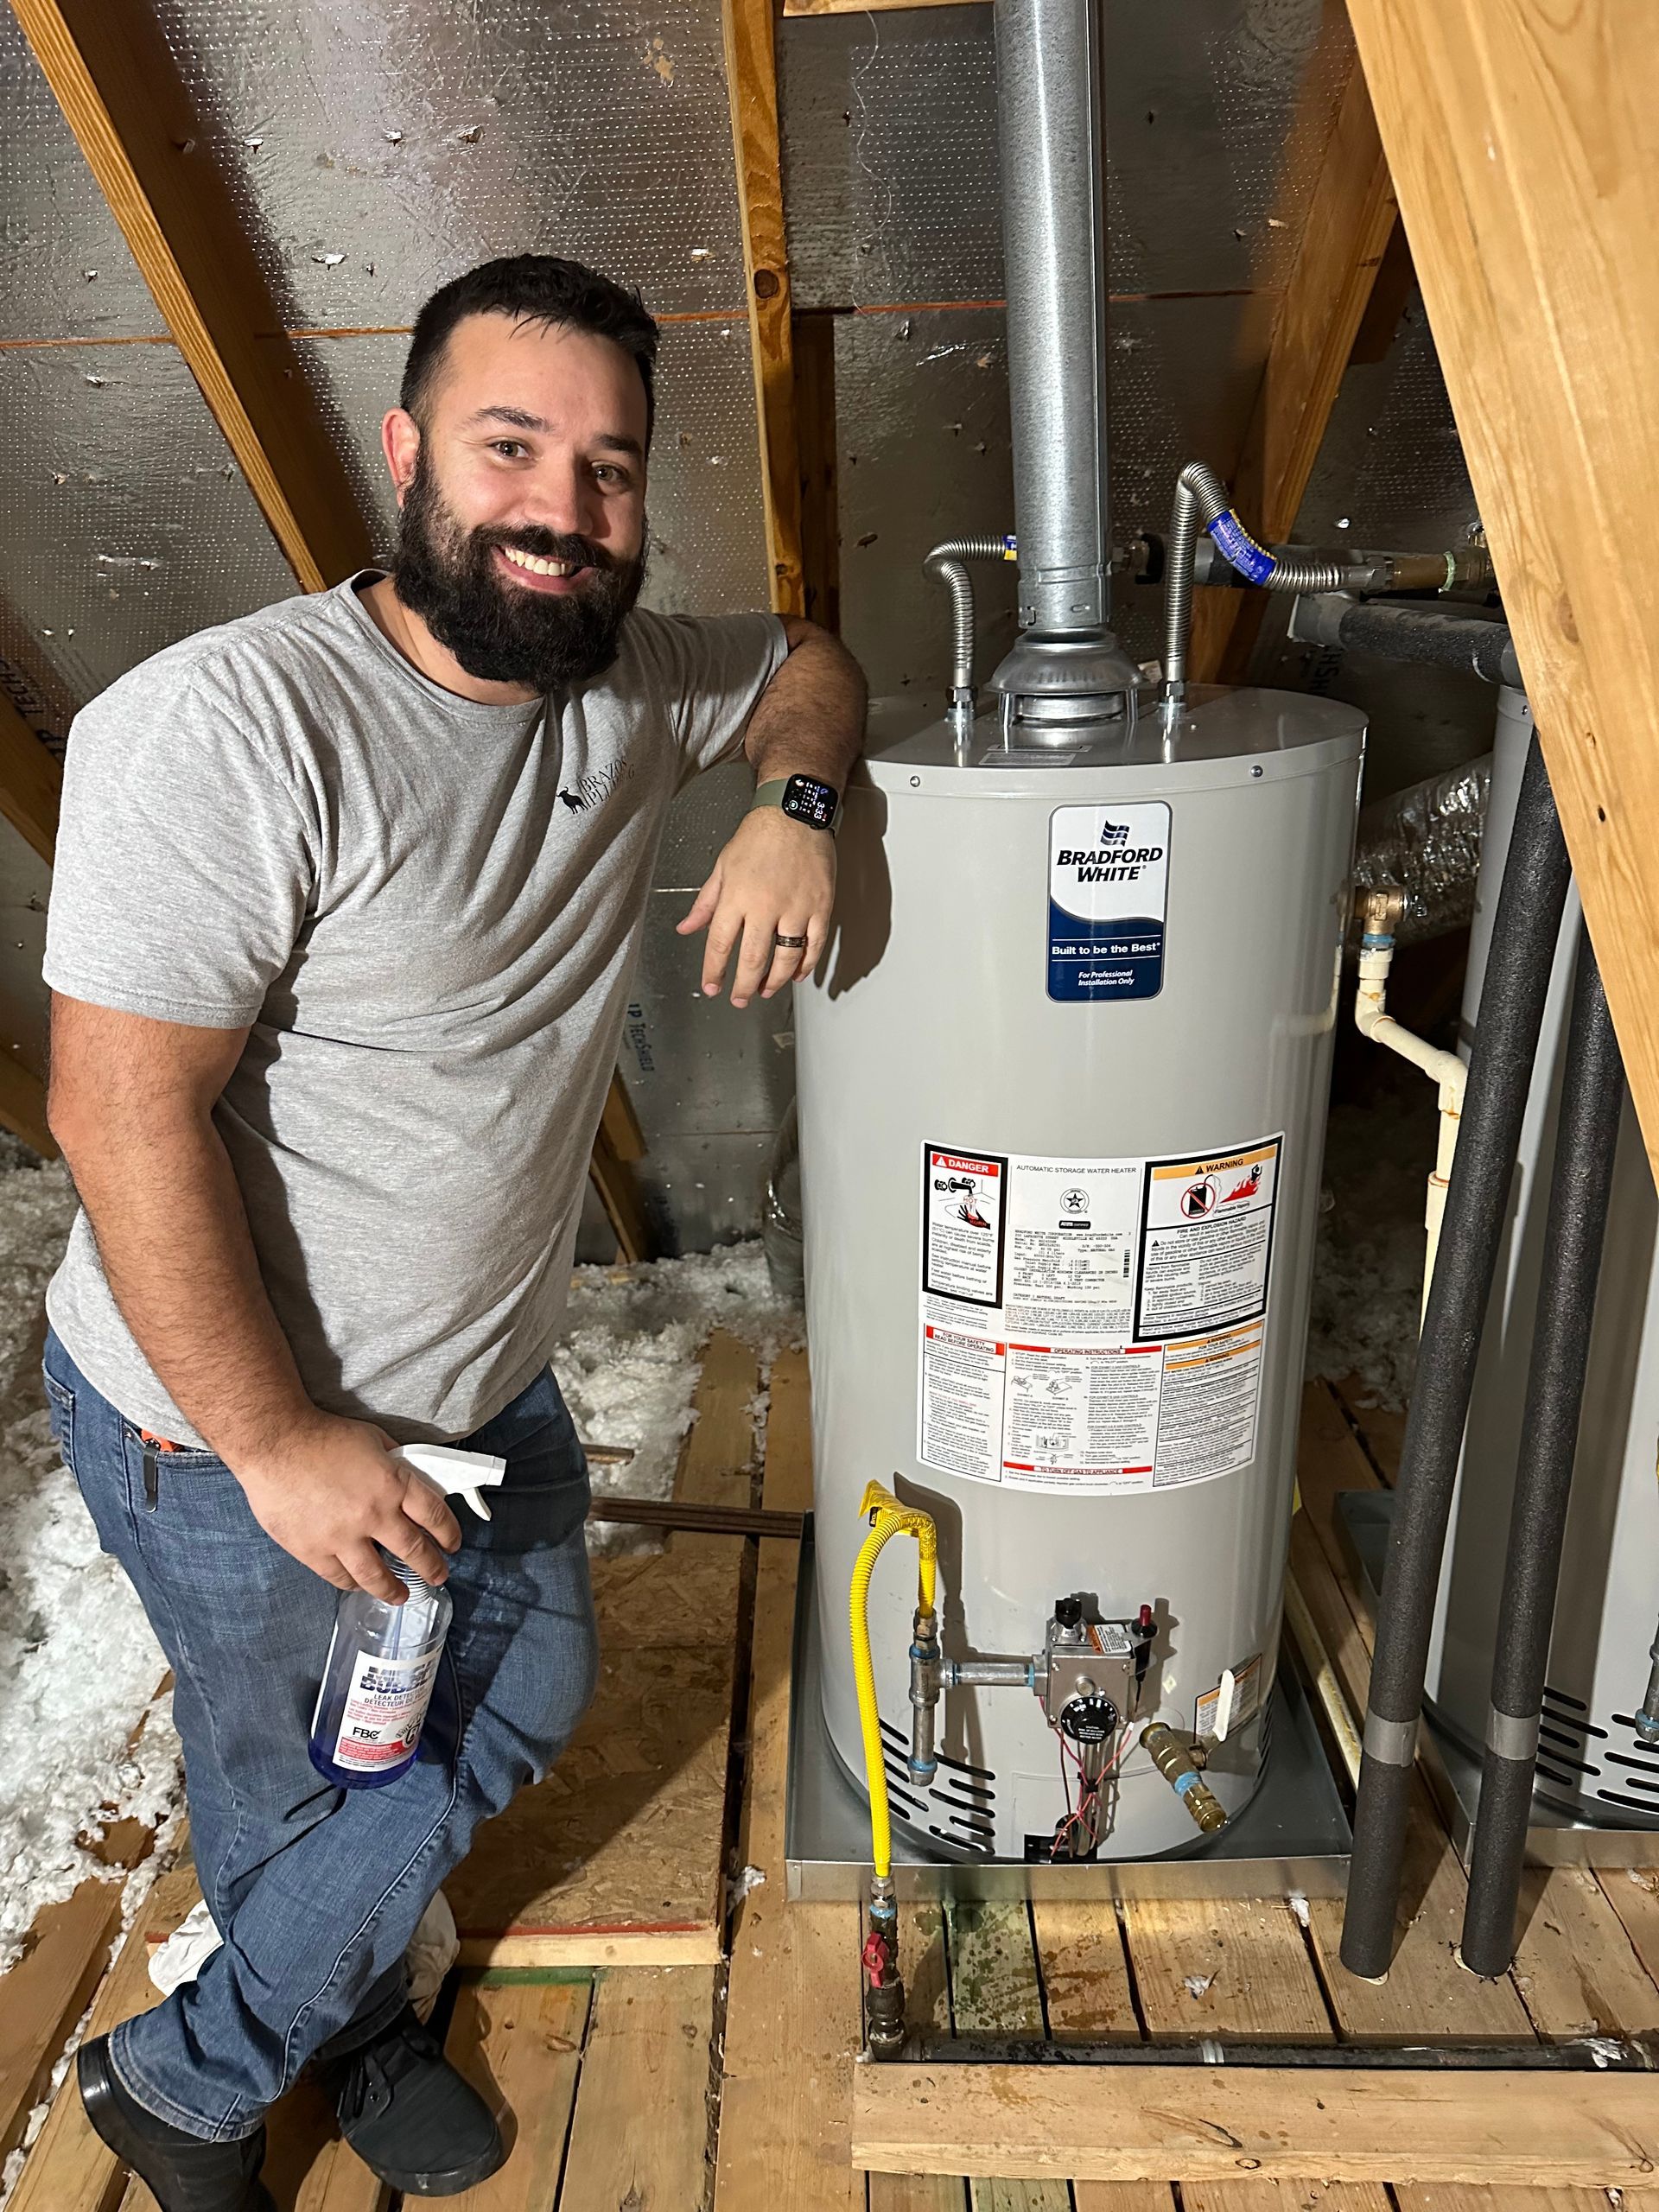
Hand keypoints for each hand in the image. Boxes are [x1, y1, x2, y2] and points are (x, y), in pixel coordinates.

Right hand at [233, 1411, 462, 1600]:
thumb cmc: (322, 1435)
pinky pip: (339, 1576)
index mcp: (393, 1484)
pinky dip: (353, 1584)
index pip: (435, 1515)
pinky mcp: (313, 1550)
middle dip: (431, 1567)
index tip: (452, 1543)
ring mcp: (342, 1537)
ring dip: (394, 1589)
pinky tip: (359, 1585)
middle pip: (414, 1551)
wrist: (274, 1443)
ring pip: (377, 1576)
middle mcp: (374, 1515)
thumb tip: (409, 1478)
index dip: (449, 1533)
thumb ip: (394, 1463)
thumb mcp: (373, 1439)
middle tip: (438, 1576)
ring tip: (401, 1596)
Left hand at [676, 807, 834, 1006]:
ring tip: (765, 991)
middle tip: (739, 999)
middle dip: (743, 985)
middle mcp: (765, 905)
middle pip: (752, 959)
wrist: (795, 812)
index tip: (711, 986)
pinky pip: (814, 945)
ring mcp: (796, 907)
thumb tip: (687, 927)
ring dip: (774, 981)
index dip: (714, 971)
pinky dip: (806, 964)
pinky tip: (797, 974)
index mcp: (736, 896)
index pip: (720, 944)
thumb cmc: (759, 835)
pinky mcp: (820, 906)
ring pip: (785, 958)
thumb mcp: (723, 866)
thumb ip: (706, 902)